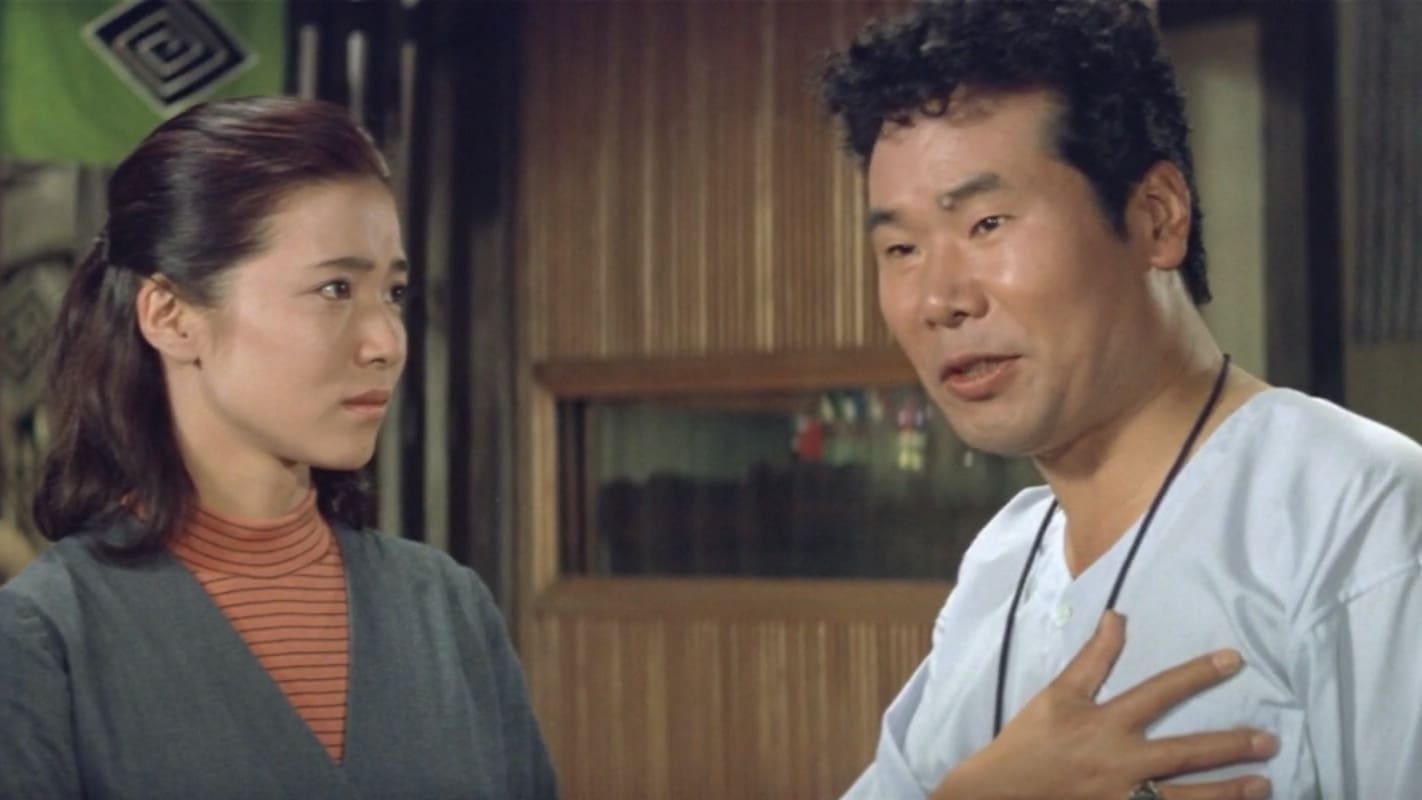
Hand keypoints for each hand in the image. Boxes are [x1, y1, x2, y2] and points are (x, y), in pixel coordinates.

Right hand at [933, 610, 1276, 799]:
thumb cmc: (1029, 741)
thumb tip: (1118, 616)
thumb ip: (1094, 659)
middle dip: (1231, 747)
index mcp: (1105, 723)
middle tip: (1268, 741)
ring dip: (1228, 792)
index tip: (1233, 660)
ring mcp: (1124, 798)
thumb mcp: (1057, 694)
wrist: (1000, 795)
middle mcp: (1121, 762)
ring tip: (1263, 784)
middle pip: (1187, 753)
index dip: (1198, 674)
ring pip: (1187, 797)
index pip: (1160, 692)